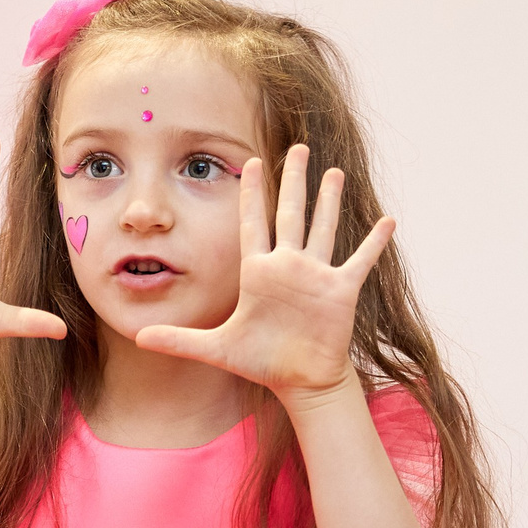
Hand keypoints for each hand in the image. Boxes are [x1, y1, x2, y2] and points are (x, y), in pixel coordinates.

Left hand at [134, 144, 390, 406]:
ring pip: (324, 228)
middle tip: (297, 147)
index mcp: (259, 271)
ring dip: (329, 200)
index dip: (253, 193)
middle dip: (294, 180)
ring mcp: (316, 275)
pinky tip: (388, 220)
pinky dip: (374, 241)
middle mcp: (288, 266)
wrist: (300, 380)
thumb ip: (179, 340)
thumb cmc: (261, 361)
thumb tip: (138, 338)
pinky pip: (360, 260)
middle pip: (291, 213)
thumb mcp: (216, 347)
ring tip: (334, 171)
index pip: (254, 222)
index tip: (251, 161)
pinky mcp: (340, 290)